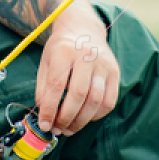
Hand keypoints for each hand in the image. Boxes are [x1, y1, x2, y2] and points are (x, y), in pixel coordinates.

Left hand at [35, 12, 119, 135]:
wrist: (84, 30)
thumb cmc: (61, 50)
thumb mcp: (46, 62)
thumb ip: (43, 89)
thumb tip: (45, 117)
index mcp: (64, 51)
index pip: (57, 86)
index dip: (50, 109)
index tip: (45, 125)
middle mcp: (87, 56)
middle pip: (78, 94)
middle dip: (66, 118)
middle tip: (58, 129)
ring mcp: (104, 64)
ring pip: (96, 100)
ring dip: (82, 120)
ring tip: (70, 128)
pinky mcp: (115, 72)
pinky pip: (109, 101)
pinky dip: (97, 115)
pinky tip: (85, 118)